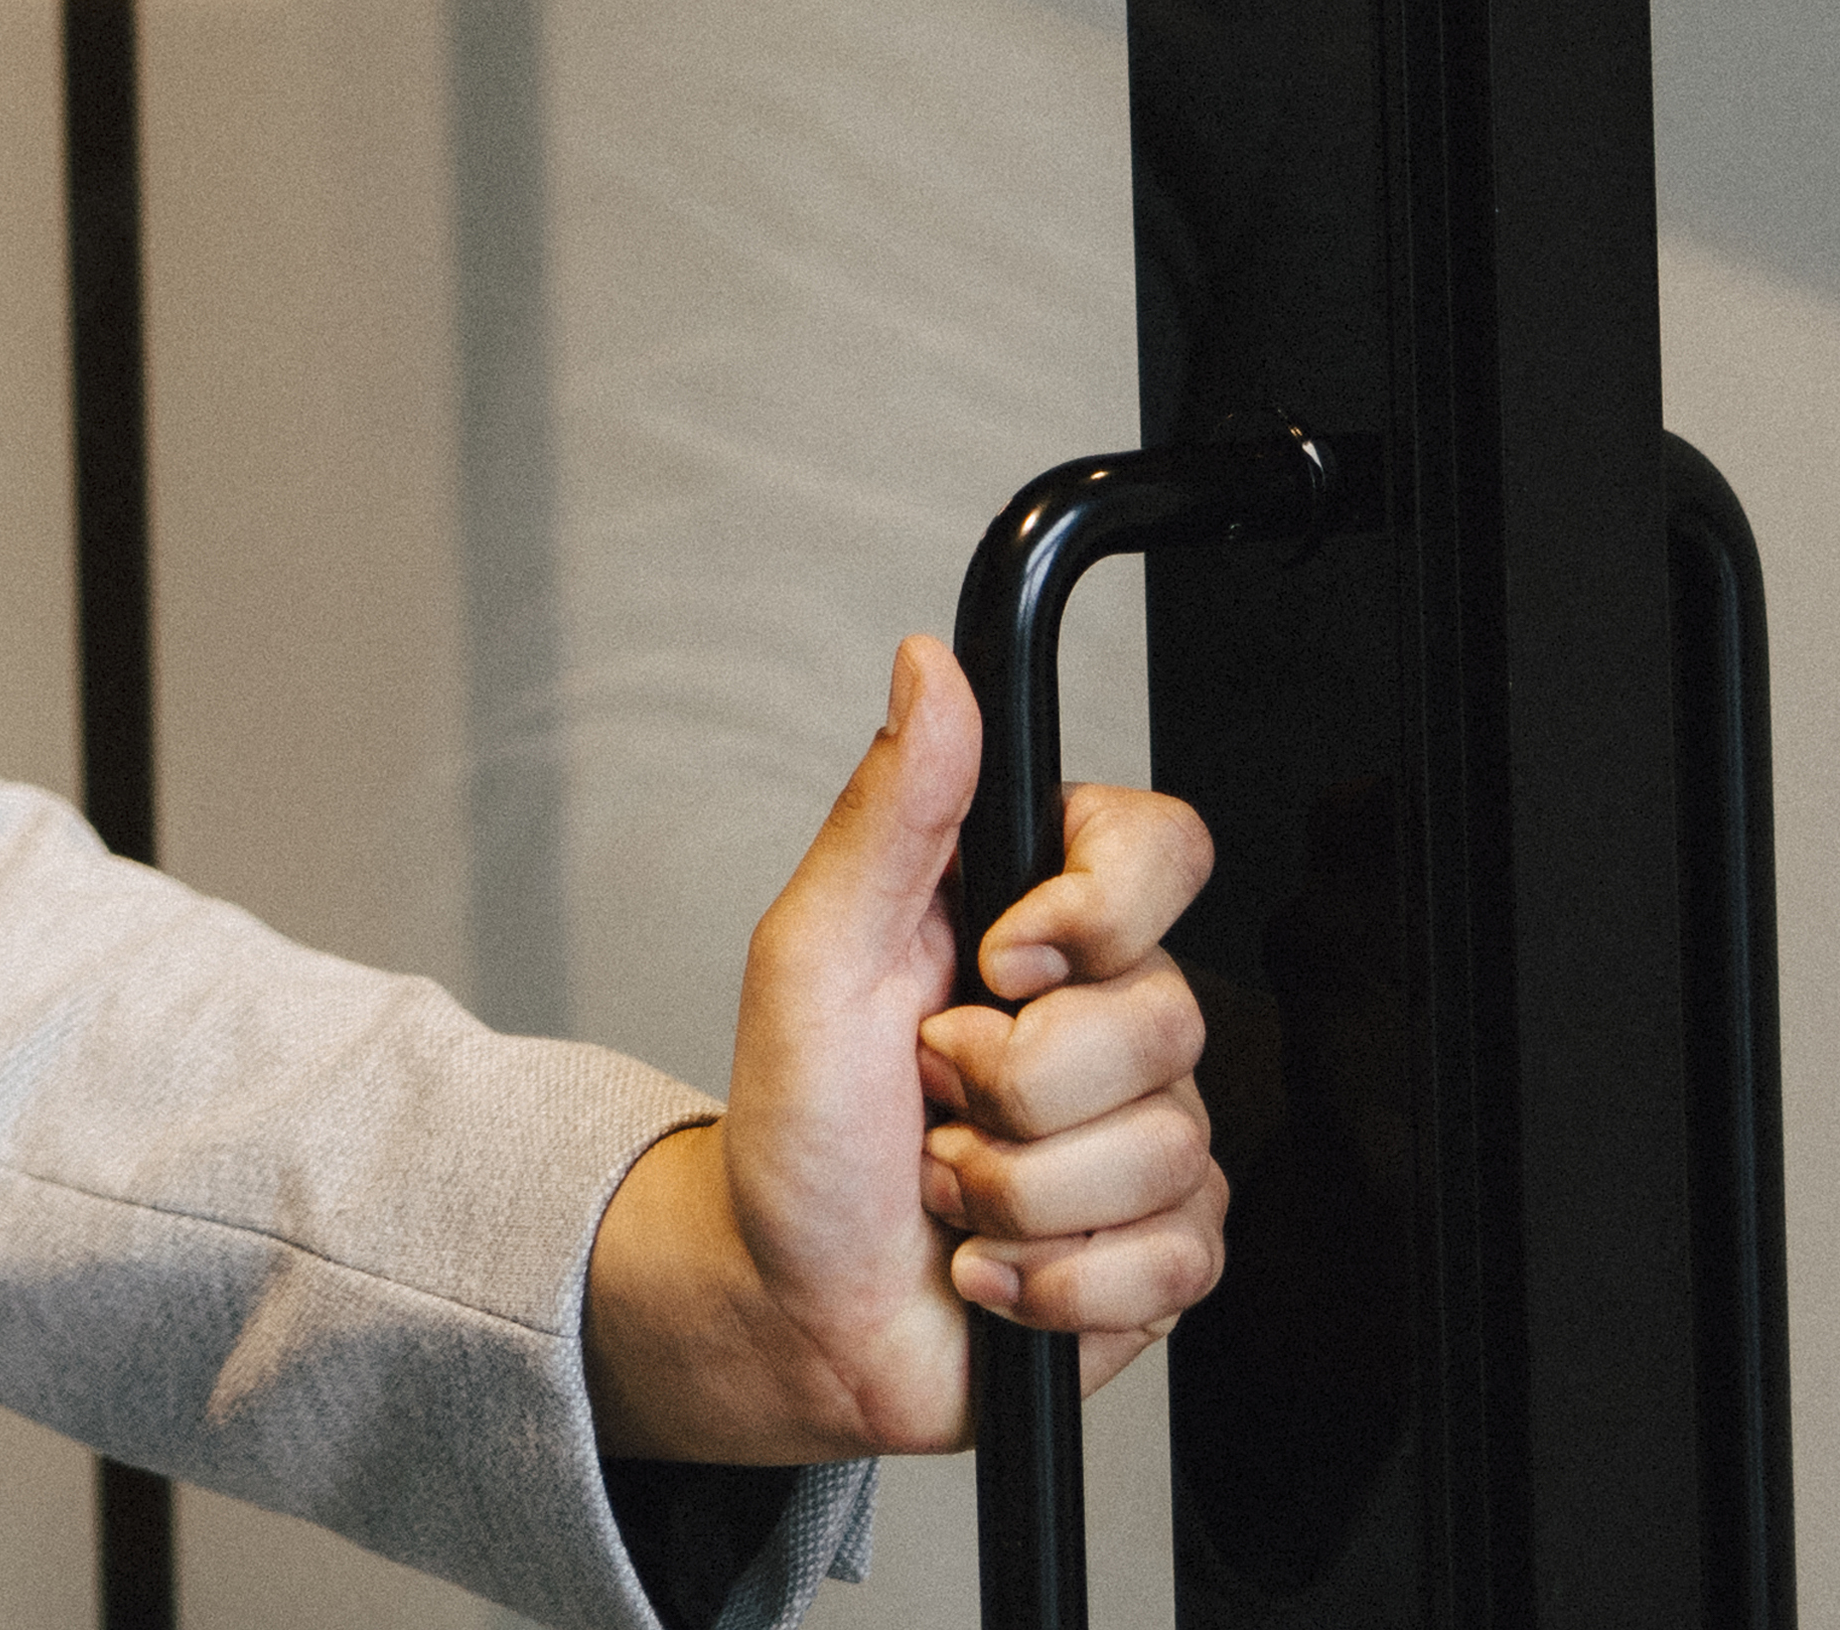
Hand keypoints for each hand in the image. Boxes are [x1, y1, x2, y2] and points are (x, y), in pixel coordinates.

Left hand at [586, 631, 1228, 1460]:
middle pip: (1168, 1015)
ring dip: (1015, 1190)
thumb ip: (890, 812)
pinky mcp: (1165, 1249)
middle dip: (1015, 1081)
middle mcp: (1104, 1019)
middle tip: (929, 1096)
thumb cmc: (796, 1127)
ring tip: (943, 1185)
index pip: (1162, 846)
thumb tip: (932, 668)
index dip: (1103, 905)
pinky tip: (989, 1264)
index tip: (1004, 956)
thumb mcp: (812, 954)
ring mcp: (1147, 1136)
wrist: (796, 1304)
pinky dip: (1052, 1278)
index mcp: (1028, 922)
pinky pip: (1175, 1258)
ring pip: (1168, 1148)